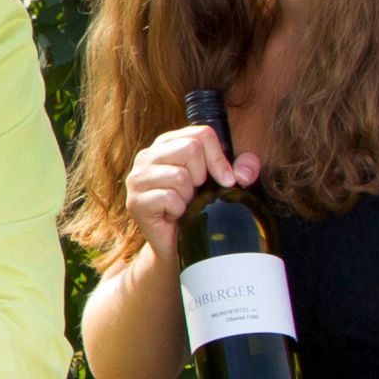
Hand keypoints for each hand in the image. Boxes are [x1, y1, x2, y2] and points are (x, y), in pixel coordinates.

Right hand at [124, 122, 256, 262]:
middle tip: (195, 193)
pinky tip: (174, 216)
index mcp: (167, 144)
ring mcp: (137, 179)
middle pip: (190, 148)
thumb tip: (243, 174)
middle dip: (202, 176)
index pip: (201, 133)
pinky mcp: (135, 202)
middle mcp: (147, 156)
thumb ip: (243, 168)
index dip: (219, 157)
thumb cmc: (199, 208)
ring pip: (180, 175)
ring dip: (189, 197)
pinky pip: (169, 198)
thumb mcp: (223, 182)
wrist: (178, 245)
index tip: (226, 180)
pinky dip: (179, 211)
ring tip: (183, 205)